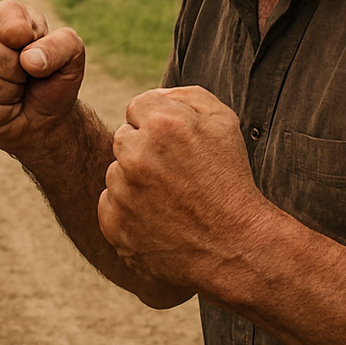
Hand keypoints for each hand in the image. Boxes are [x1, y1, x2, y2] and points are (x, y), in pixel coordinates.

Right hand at [0, 0, 85, 156]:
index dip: (23, 37)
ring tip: (16, 91)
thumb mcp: (72, 57)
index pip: (5, 18)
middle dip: (16, 71)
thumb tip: (28, 59)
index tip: (33, 47)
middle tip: (26, 75)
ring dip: (9, 95)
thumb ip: (61, 45)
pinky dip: (0, 115)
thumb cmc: (55, 80)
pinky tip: (5, 108)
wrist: (46, 119)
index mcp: (4, 17)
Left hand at [97, 86, 275, 293]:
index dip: (158, 124)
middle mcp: (136, 155)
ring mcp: (122, 192)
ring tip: (171, 199)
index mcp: (163, 125)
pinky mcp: (113, 224)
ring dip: (135, 181)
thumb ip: (186, 96)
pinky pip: (110, 205)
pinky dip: (128, 211)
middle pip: (123, 138)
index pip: (137, 106)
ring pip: (115, 173)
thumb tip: (158, 96)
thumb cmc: (231, 182)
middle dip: (144, 150)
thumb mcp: (224, 123)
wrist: (235, 248)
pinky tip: (159, 219)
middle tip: (175, 174)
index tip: (176, 145)